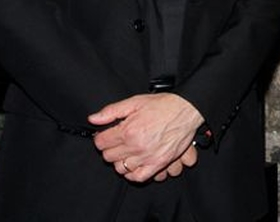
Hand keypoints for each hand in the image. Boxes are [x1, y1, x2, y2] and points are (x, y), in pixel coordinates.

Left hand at [88, 93, 203, 181]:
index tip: (107, 134)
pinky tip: (135, 163)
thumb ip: (112, 111)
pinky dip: (132, 173)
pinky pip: (137, 177)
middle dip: (110, 148)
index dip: (101, 137)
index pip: (100, 143)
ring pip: (120, 168)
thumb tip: (93, 119)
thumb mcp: (135, 102)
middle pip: (108, 157)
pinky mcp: (158, 164)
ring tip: (127, 150)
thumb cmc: (163, 105)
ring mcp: (147, 157)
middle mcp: (136, 146)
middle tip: (118, 140)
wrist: (186, 110)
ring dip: (121, 160)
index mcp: (128, 130)